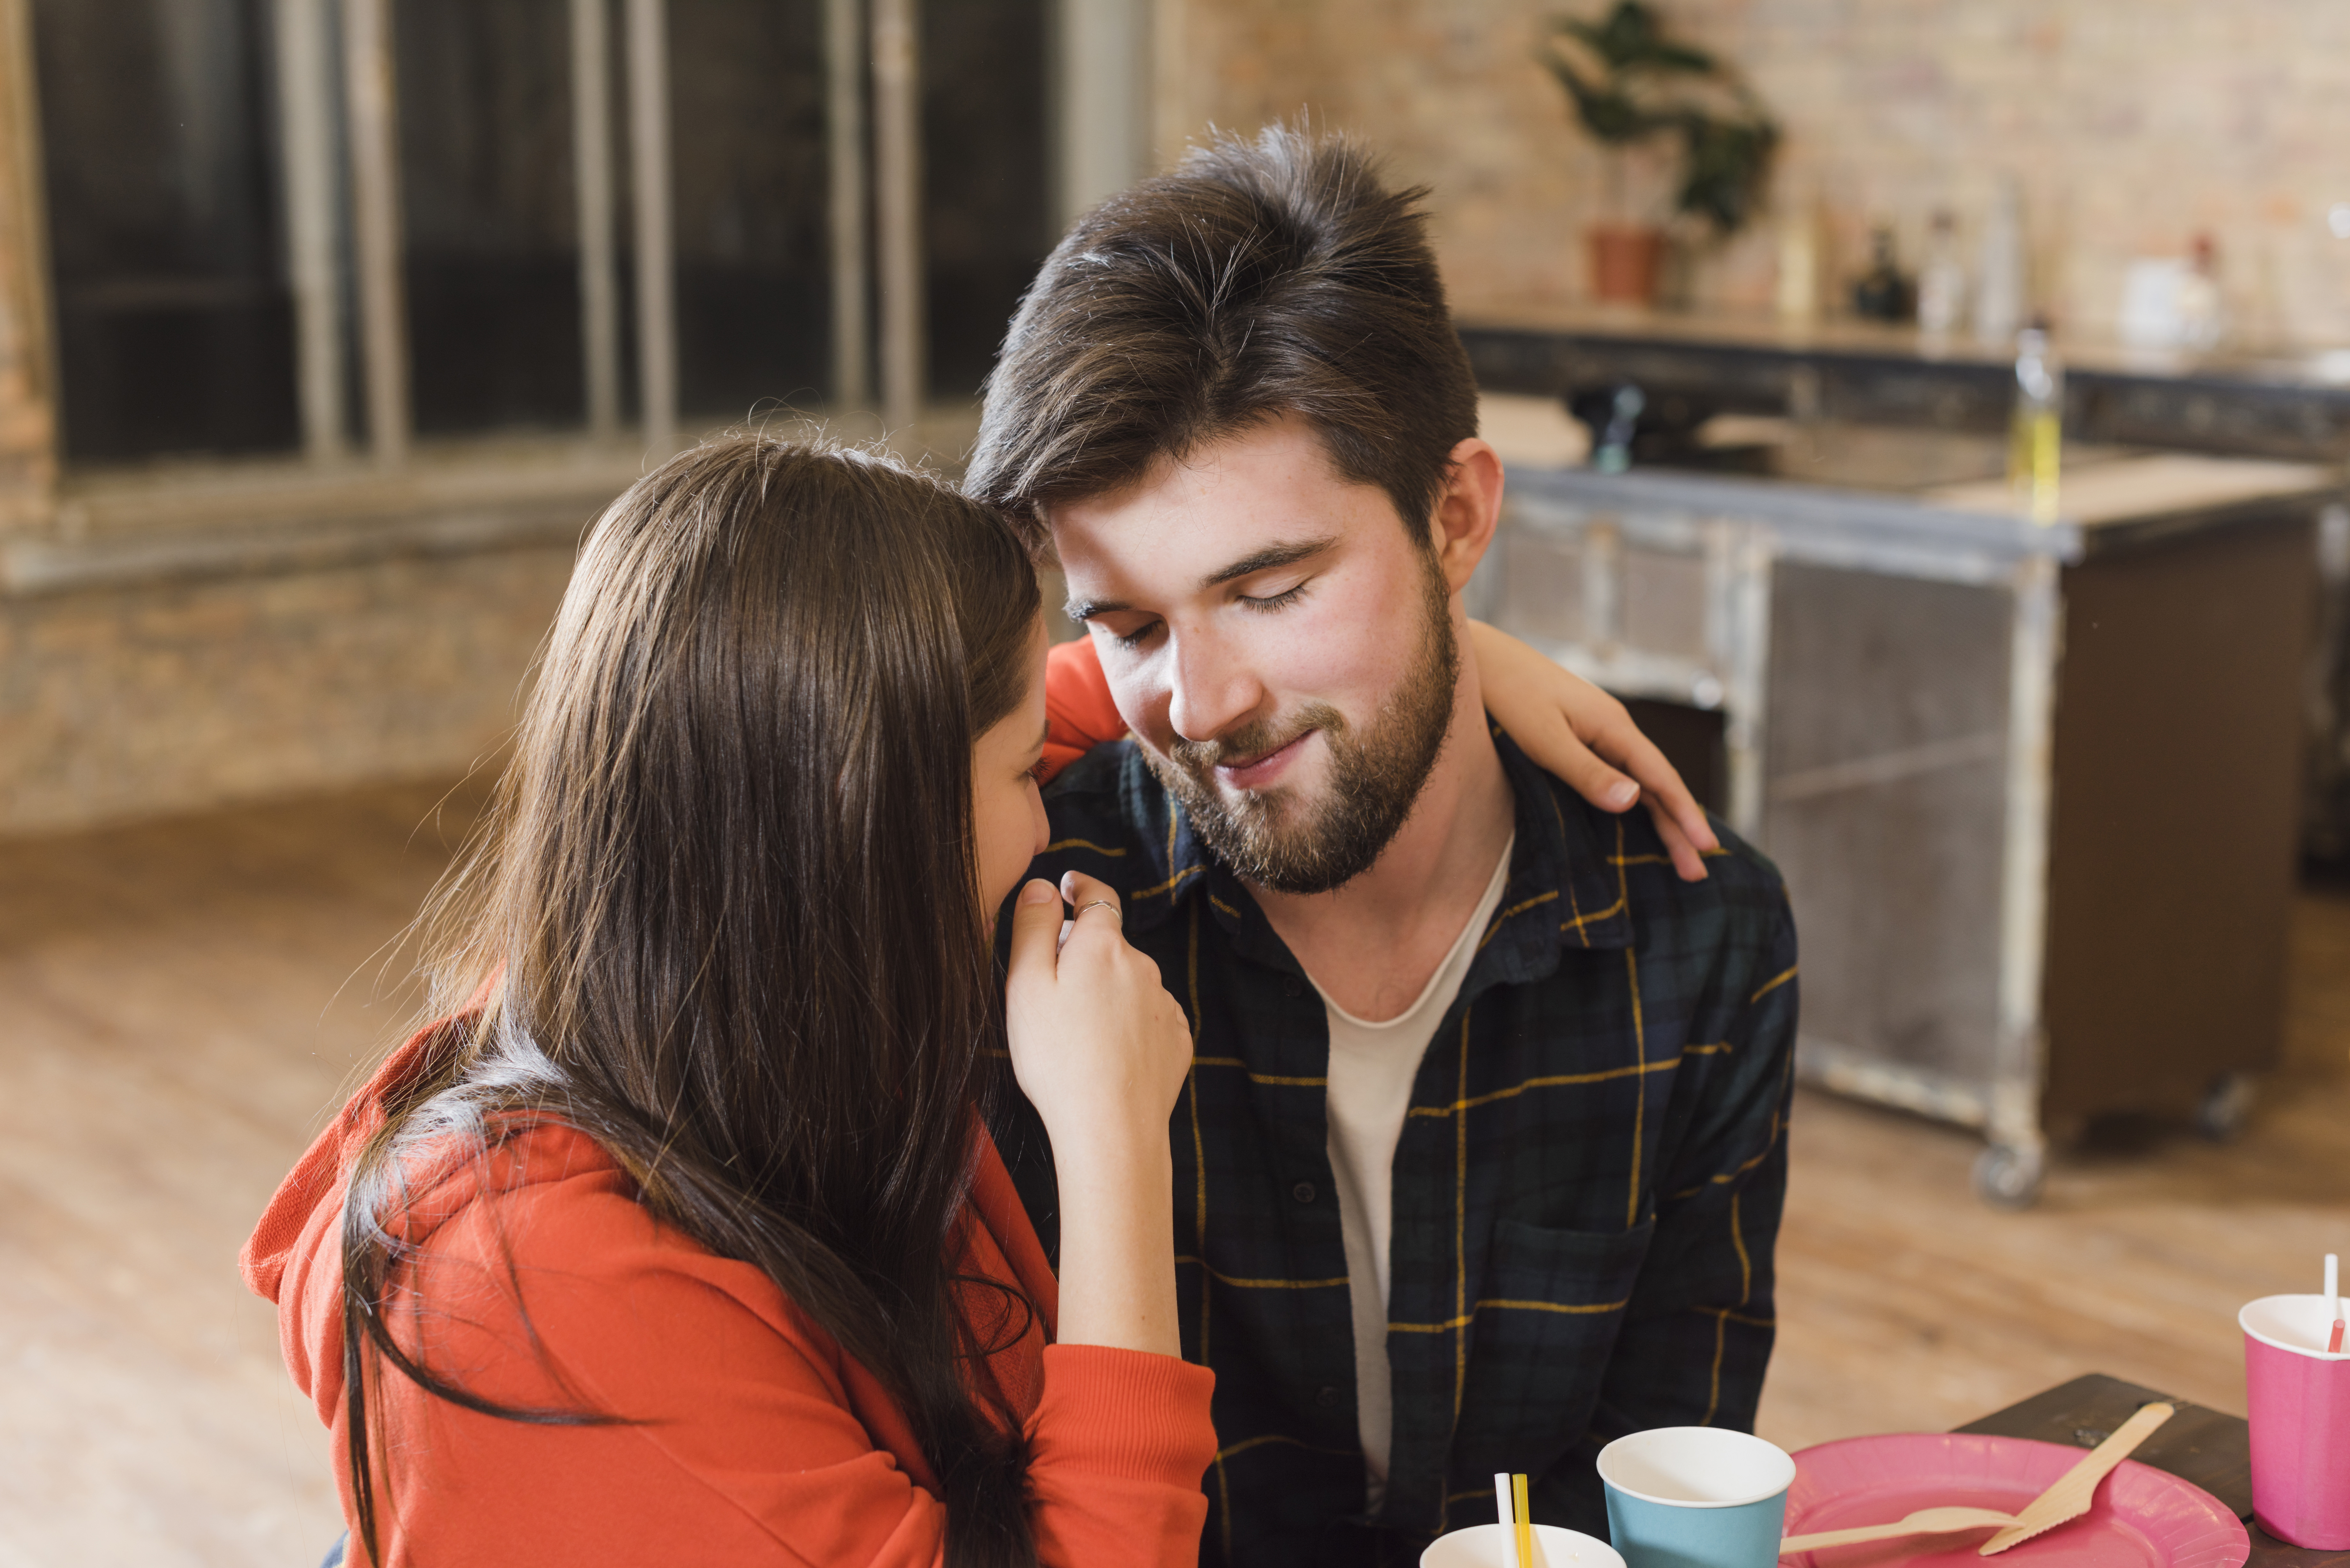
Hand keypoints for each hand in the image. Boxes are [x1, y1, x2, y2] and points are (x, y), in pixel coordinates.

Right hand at [1003, 871, 1190, 1356]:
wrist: (1111, 1128)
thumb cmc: (1058, 1059)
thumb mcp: (1026, 986)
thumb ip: (1033, 928)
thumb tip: (1044, 885)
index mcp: (1102, 946)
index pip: (1097, 897)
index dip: (1081, 887)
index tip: (1070, 885)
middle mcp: (1142, 967)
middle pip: (1109, 946)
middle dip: (1084, 954)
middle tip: (1051, 991)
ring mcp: (1164, 1005)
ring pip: (1129, 984)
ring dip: (1106, 994)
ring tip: (1077, 1036)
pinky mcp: (1176, 1041)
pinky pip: (1148, 1021)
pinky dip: (1128, 1027)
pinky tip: (1107, 1055)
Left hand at [1467, 619, 1721, 880]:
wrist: (1484, 660)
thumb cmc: (1510, 696)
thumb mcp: (1545, 739)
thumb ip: (1587, 772)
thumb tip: (1634, 801)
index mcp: (1614, 728)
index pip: (1661, 778)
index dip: (1686, 814)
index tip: (1707, 847)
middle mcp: (1615, 730)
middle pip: (1657, 785)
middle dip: (1680, 828)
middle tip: (1698, 873)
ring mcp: (1600, 733)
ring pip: (1642, 782)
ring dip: (1662, 819)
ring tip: (1680, 858)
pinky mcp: (1583, 738)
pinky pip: (1622, 775)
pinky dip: (1639, 803)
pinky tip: (1642, 820)